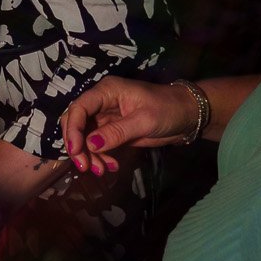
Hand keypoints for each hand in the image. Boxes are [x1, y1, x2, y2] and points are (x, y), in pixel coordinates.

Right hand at [60, 77, 195, 173]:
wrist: (187, 115)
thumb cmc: (168, 109)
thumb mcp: (144, 121)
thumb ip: (117, 132)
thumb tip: (90, 144)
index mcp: (107, 91)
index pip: (79, 108)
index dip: (73, 129)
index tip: (76, 151)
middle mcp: (102, 102)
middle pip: (76, 122)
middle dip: (78, 145)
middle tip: (85, 166)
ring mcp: (106, 117)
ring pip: (84, 136)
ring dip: (88, 155)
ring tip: (102, 170)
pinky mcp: (112, 131)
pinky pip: (97, 144)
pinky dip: (99, 157)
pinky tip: (110, 166)